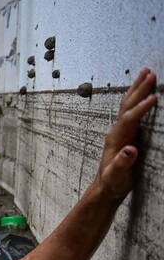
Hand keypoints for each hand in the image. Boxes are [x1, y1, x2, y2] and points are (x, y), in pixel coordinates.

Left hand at [98, 68, 157, 200]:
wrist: (106, 186)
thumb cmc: (112, 182)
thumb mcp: (116, 176)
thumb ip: (122, 163)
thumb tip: (130, 150)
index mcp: (115, 138)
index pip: (129, 118)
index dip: (141, 108)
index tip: (154, 98)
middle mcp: (116, 130)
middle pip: (128, 105)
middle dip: (139, 89)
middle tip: (151, 72)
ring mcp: (120, 130)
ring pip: (128, 104)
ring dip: (137, 88)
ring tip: (147, 72)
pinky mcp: (126, 132)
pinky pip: (132, 109)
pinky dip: (138, 97)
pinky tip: (143, 90)